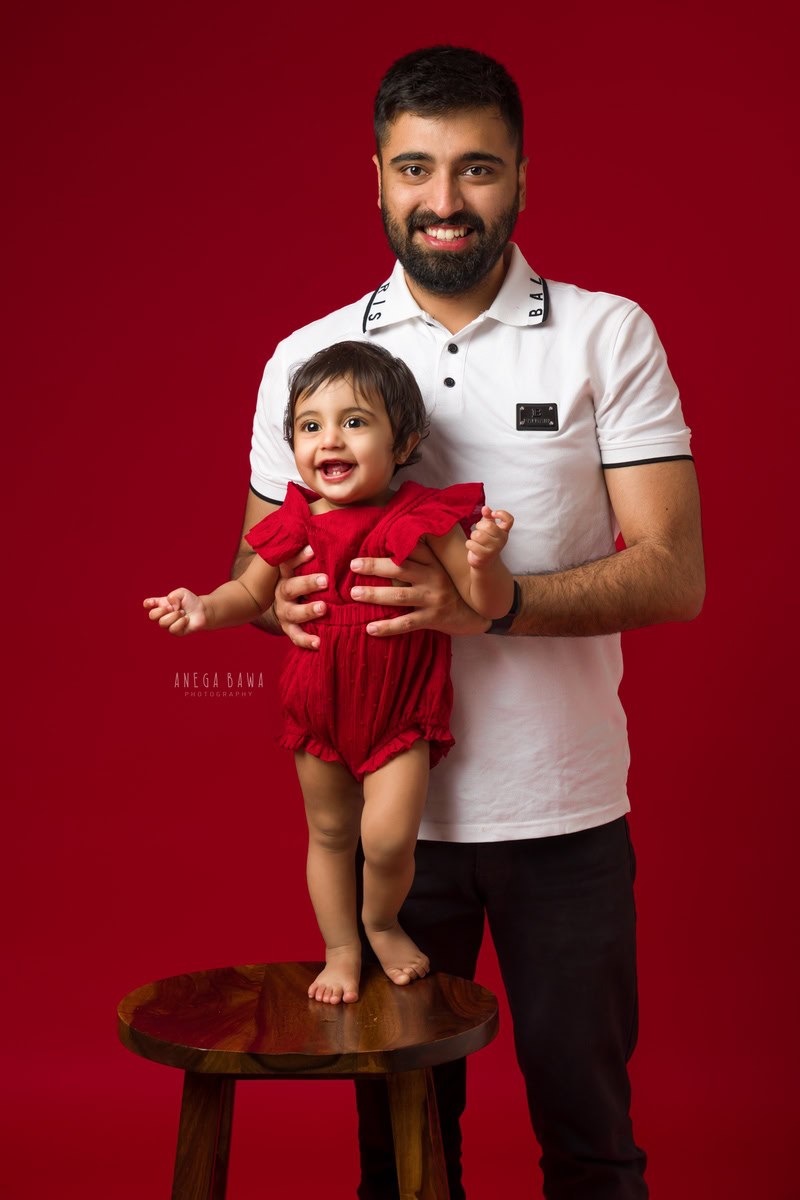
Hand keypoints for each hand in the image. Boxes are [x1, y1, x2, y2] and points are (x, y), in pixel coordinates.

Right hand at [143, 588, 206, 635]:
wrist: (202, 610)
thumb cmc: (191, 601)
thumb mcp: (182, 593)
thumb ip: (173, 595)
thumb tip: (170, 606)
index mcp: (162, 604)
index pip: (148, 604)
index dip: (147, 604)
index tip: (152, 602)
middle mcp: (163, 615)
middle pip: (152, 616)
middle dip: (161, 611)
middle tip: (171, 608)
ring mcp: (168, 624)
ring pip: (162, 623)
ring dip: (174, 616)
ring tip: (182, 612)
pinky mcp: (175, 632)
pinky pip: (172, 629)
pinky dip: (180, 622)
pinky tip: (186, 619)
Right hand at [272, 545, 326, 649]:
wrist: (292, 604)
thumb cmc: (311, 578)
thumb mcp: (311, 563)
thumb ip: (317, 549)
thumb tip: (326, 523)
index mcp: (287, 574)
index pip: (288, 561)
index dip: (299, 556)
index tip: (313, 550)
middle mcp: (283, 592)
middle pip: (290, 586)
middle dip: (307, 583)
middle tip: (325, 580)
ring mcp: (285, 612)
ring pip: (293, 612)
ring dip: (307, 610)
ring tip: (323, 608)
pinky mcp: (290, 628)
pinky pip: (296, 636)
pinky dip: (306, 640)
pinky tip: (319, 642)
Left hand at [349, 540, 489, 637]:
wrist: (475, 615)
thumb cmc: (451, 588)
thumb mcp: (441, 569)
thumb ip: (421, 558)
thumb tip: (392, 544)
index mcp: (434, 563)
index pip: (411, 549)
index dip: (390, 544)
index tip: (369, 541)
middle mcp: (434, 577)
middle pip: (400, 569)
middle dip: (375, 566)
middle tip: (353, 565)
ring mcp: (433, 599)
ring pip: (400, 595)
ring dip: (375, 594)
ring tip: (354, 594)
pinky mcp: (432, 619)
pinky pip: (406, 623)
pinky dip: (387, 626)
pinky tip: (369, 628)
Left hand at [466, 507, 513, 567]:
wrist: (484, 562)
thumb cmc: (486, 541)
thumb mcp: (488, 528)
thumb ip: (488, 517)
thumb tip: (485, 508)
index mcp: (504, 531)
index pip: (509, 520)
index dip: (501, 514)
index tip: (493, 513)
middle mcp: (502, 540)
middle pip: (488, 526)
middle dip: (479, 526)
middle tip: (479, 531)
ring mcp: (494, 549)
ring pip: (477, 535)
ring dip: (473, 536)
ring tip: (476, 541)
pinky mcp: (485, 556)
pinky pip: (471, 544)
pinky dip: (469, 544)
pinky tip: (474, 548)